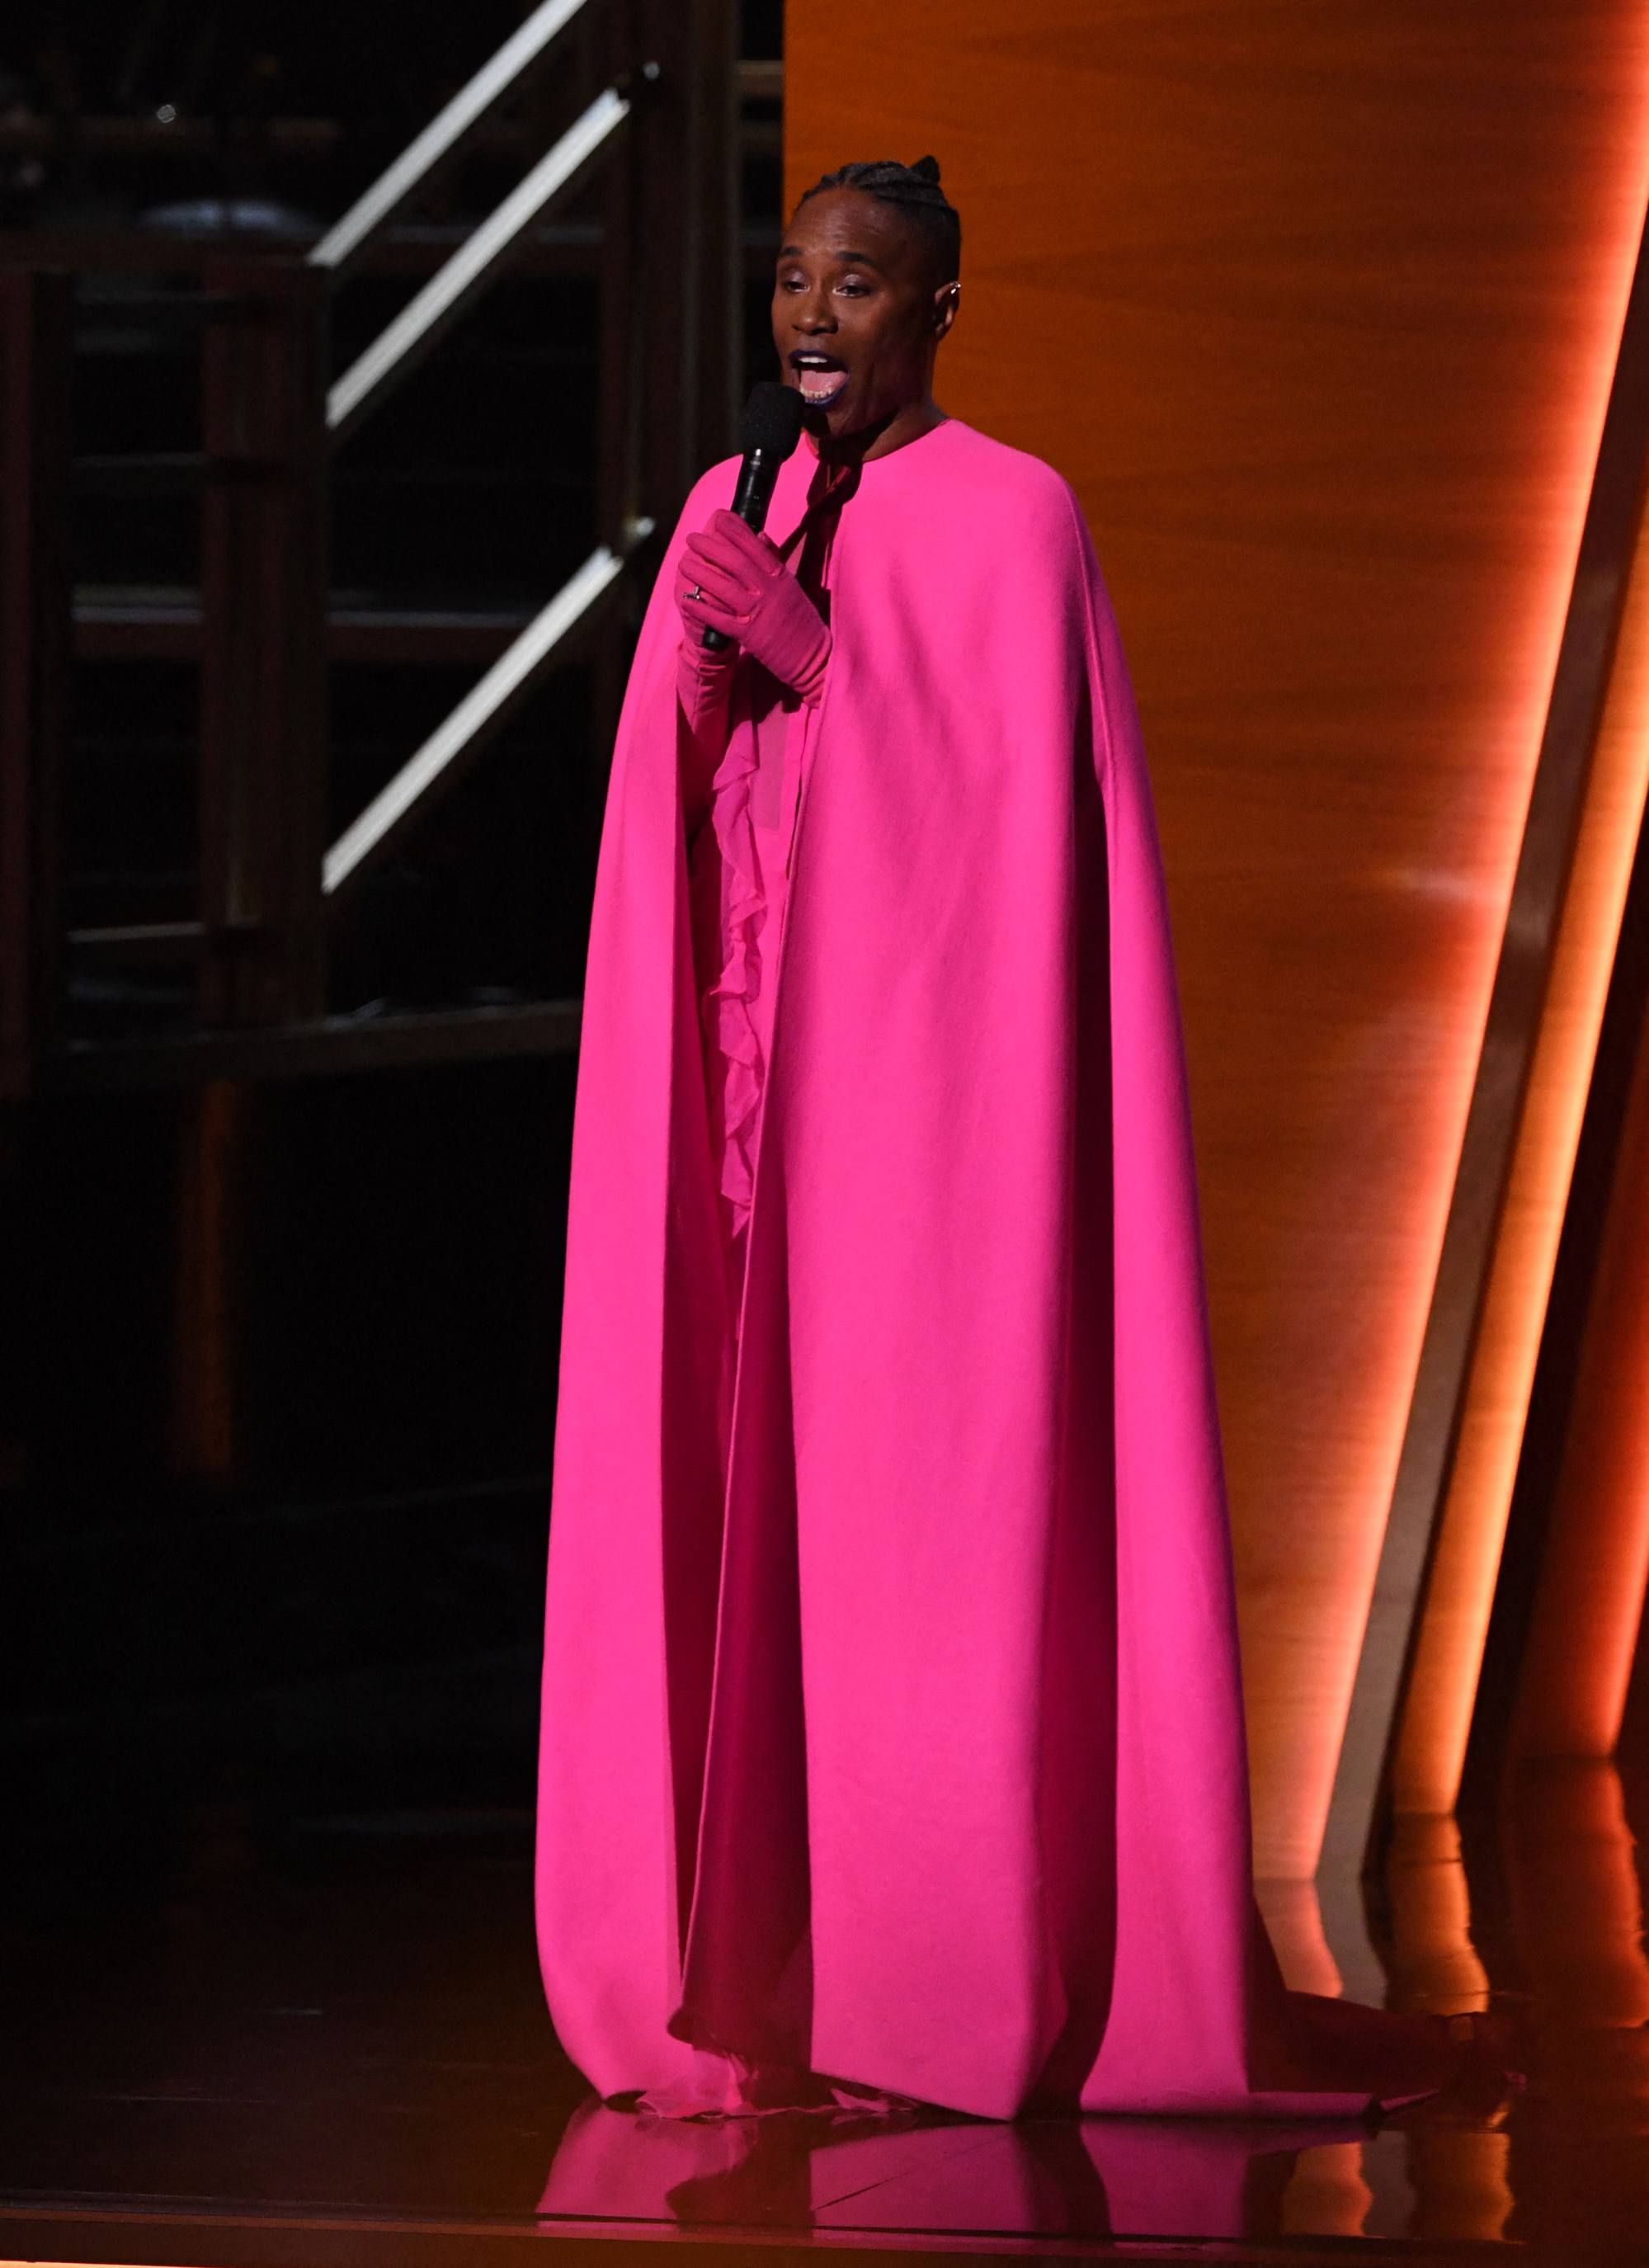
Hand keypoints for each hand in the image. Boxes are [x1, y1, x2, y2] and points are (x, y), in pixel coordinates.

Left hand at [675, 510, 830, 703]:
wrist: (815, 657)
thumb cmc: (803, 622)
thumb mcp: (792, 585)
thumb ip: (774, 561)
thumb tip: (760, 536)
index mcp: (780, 576)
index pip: (755, 546)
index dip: (734, 529)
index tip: (719, 517)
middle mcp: (769, 590)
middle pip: (734, 562)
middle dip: (710, 547)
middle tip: (692, 538)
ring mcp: (758, 612)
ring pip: (723, 587)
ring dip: (700, 573)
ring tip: (684, 563)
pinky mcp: (749, 635)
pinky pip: (720, 619)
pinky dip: (702, 609)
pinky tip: (686, 600)